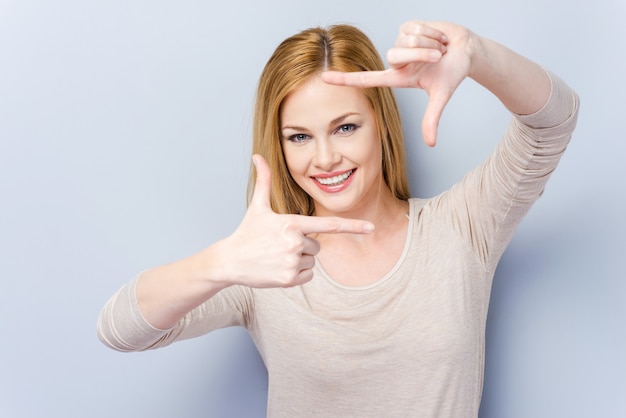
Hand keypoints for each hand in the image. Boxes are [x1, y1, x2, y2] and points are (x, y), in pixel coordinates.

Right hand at [220, 155, 373, 287]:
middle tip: (280, 245)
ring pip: (312, 261)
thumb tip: (258, 156)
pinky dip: (296, 274)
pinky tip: (278, 268)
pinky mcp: (289, 279)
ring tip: (277, 256)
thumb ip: (264, 180)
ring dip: (299, 260)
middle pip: (318, 246)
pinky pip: (307, 276)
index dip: (353, 226)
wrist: (229, 260)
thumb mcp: (257, 206)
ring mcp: (292, 262)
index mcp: (292, 223)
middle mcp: (295, 243)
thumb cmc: (246, 232)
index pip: (329, 225)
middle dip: (303, 245)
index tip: (371, 228)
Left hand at [322, 21, 473, 146]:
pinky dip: (433, 32)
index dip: (345, 79)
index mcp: (398, 77)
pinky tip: (438, 36)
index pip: (367, 79)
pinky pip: (415, 28)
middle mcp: (396, 60)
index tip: (324, 78)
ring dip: (430, 43)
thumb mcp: (442, 95)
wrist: (467, 50)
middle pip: (395, 55)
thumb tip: (431, 144)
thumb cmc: (452, 72)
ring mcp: (400, 42)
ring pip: (407, 40)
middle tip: (439, 56)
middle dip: (422, 53)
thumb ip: (432, 119)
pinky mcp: (407, 27)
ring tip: (440, 47)